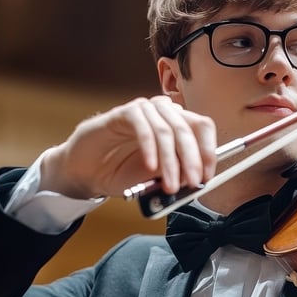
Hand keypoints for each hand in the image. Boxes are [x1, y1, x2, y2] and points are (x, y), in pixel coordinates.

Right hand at [41, 95, 216, 198]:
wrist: (88, 172)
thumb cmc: (123, 172)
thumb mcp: (157, 177)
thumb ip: (176, 173)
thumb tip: (196, 179)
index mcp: (177, 124)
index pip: (202, 127)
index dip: (208, 151)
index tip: (207, 176)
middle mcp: (163, 112)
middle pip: (187, 129)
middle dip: (193, 160)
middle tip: (192, 182)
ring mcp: (144, 110)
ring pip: (166, 130)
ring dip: (171, 162)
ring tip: (169, 185)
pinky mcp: (124, 113)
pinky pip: (143, 126)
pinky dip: (150, 149)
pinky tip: (149, 166)